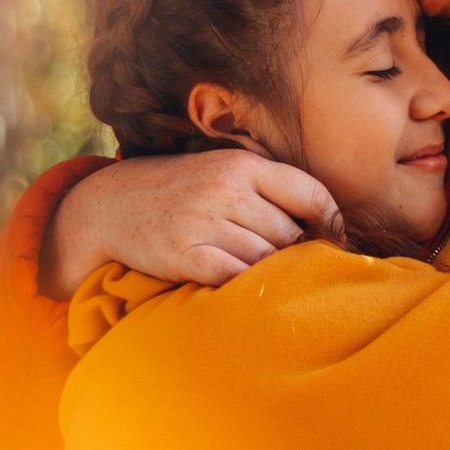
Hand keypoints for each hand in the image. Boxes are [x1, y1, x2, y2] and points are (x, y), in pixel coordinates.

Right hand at [37, 150, 342, 297]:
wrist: (112, 203)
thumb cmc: (182, 189)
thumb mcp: (224, 169)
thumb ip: (269, 186)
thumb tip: (325, 223)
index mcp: (242, 164)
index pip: (310, 192)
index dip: (331, 220)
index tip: (337, 238)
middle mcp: (225, 190)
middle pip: (290, 231)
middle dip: (295, 249)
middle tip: (288, 259)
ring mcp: (203, 222)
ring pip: (266, 257)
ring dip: (270, 269)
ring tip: (264, 271)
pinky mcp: (184, 255)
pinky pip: (234, 276)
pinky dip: (244, 284)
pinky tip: (241, 283)